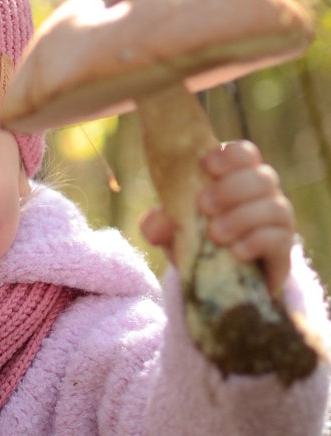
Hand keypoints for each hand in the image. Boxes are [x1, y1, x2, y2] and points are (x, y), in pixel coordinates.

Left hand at [140, 140, 294, 293]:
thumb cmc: (196, 242)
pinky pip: (280, 239)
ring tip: (215, 233)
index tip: (207, 165)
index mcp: (238, 177)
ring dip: (243, 217)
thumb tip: (154, 228)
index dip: (231, 156)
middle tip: (203, 204)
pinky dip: (257, 242)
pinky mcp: (282, 250)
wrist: (216, 281)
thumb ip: (162, 224)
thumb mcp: (173, 232)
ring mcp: (277, 221)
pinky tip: (236, 251)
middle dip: (232, 188)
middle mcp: (263, 194)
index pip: (245, 154)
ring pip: (275, 207)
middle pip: (263, 177)